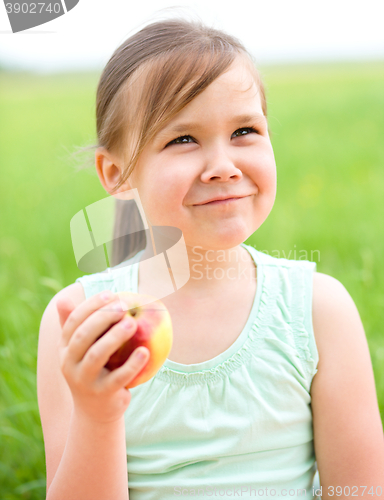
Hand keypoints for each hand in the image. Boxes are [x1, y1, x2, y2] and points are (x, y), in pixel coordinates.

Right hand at [56, 291, 148, 423]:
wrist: (95, 411)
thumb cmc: (93, 369)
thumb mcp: (81, 348)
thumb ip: (77, 323)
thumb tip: (68, 295)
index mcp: (64, 347)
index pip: (73, 320)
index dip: (91, 305)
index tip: (112, 294)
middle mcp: (69, 363)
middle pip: (83, 335)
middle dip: (102, 317)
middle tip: (123, 306)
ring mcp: (84, 380)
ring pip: (97, 355)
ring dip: (115, 337)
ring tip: (133, 323)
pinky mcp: (102, 394)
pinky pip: (118, 377)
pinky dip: (132, 364)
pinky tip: (145, 351)